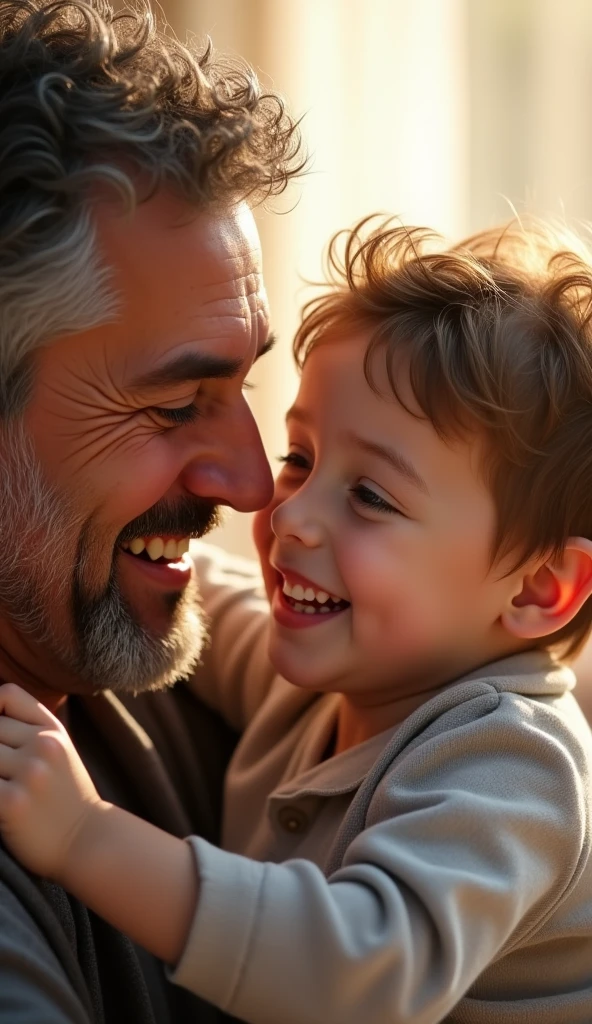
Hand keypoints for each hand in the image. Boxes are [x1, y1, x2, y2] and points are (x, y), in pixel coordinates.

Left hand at [0, 682, 102, 880]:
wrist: (88, 841)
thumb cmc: (66, 798)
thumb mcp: (59, 751)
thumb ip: (29, 729)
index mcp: (52, 730)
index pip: (7, 694)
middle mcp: (42, 745)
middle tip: (3, 770)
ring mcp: (29, 772)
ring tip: (3, 785)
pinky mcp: (12, 801)